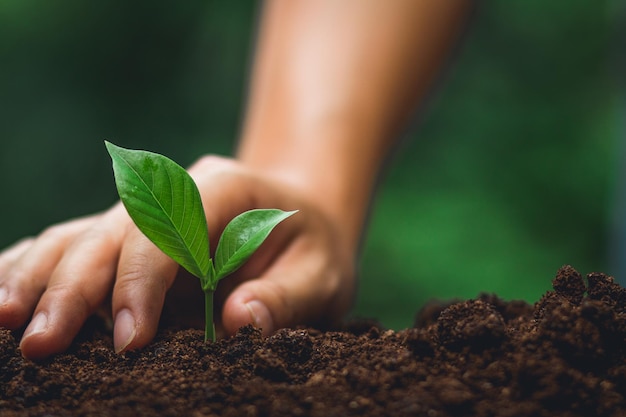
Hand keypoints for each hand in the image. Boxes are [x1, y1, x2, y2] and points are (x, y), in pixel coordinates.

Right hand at [0, 155, 355, 358]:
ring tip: (3, 321)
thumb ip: (287, 296)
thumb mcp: (322, 273)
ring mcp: (145, 215)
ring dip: (38, 276)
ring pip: (78, 235)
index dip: (141, 282)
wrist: (299, 220)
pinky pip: (73, 245)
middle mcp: (172, 194)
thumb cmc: (310, 248)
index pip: (168, 228)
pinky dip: (35, 266)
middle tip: (41, 344)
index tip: (127, 342)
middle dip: (72, 287)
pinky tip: (4, 294)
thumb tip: (239, 321)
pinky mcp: (129, 240)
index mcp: (222, 188)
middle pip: (110, 231)